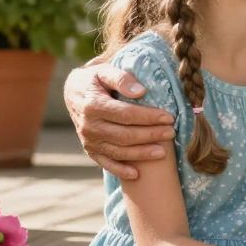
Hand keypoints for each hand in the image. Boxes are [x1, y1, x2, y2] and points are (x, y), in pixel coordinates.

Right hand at [65, 63, 173, 180]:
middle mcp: (89, 126)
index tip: (168, 117)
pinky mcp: (90, 149)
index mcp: (93, 105)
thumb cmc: (95, 79)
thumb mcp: (105, 71)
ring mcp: (89, 140)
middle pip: (124, 135)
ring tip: (163, 151)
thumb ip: (122, 78)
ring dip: (141, 153)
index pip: (126, 114)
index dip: (148, 117)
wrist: (74, 93)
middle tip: (171, 132)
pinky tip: (137, 174)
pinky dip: (120, 170)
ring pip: (118, 151)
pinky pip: (105, 163)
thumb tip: (141, 92)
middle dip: (150, 135)